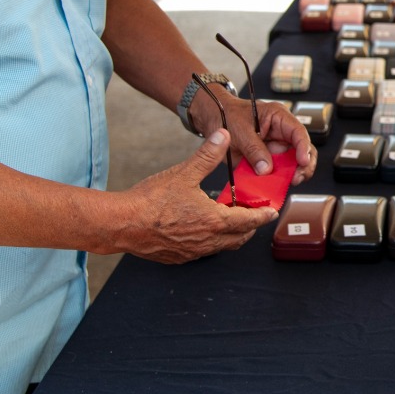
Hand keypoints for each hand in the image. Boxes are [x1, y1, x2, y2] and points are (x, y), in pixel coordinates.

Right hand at [121, 130, 276, 262]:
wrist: (122, 224)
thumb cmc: (151, 201)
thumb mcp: (184, 173)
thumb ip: (207, 155)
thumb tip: (223, 136)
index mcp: (214, 221)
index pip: (249, 221)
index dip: (263, 216)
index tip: (272, 212)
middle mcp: (208, 241)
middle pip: (239, 238)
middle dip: (249, 227)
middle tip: (253, 215)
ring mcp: (193, 252)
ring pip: (222, 246)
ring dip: (230, 234)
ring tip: (229, 220)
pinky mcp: (179, 257)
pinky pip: (203, 251)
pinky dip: (210, 240)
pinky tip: (201, 228)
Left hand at [190, 94, 316, 182]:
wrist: (212, 120)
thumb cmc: (226, 115)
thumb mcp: (240, 130)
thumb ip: (253, 149)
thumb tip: (266, 169)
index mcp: (278, 118)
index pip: (298, 132)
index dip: (304, 147)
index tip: (302, 162)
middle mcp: (281, 133)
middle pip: (302, 150)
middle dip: (302, 166)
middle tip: (295, 178)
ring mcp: (274, 148)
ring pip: (291, 164)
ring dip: (290, 175)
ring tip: (285, 183)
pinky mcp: (266, 160)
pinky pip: (275, 173)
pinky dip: (275, 181)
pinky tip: (272, 186)